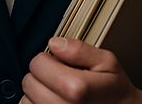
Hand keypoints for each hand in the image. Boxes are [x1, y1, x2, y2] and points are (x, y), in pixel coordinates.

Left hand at [20, 37, 141, 103]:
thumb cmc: (114, 91)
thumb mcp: (107, 62)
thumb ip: (79, 50)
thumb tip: (55, 43)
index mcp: (77, 88)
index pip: (38, 64)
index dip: (47, 59)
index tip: (59, 63)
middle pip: (29, 83)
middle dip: (42, 76)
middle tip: (60, 78)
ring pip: (27, 100)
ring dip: (38, 94)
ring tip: (58, 93)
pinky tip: (55, 102)